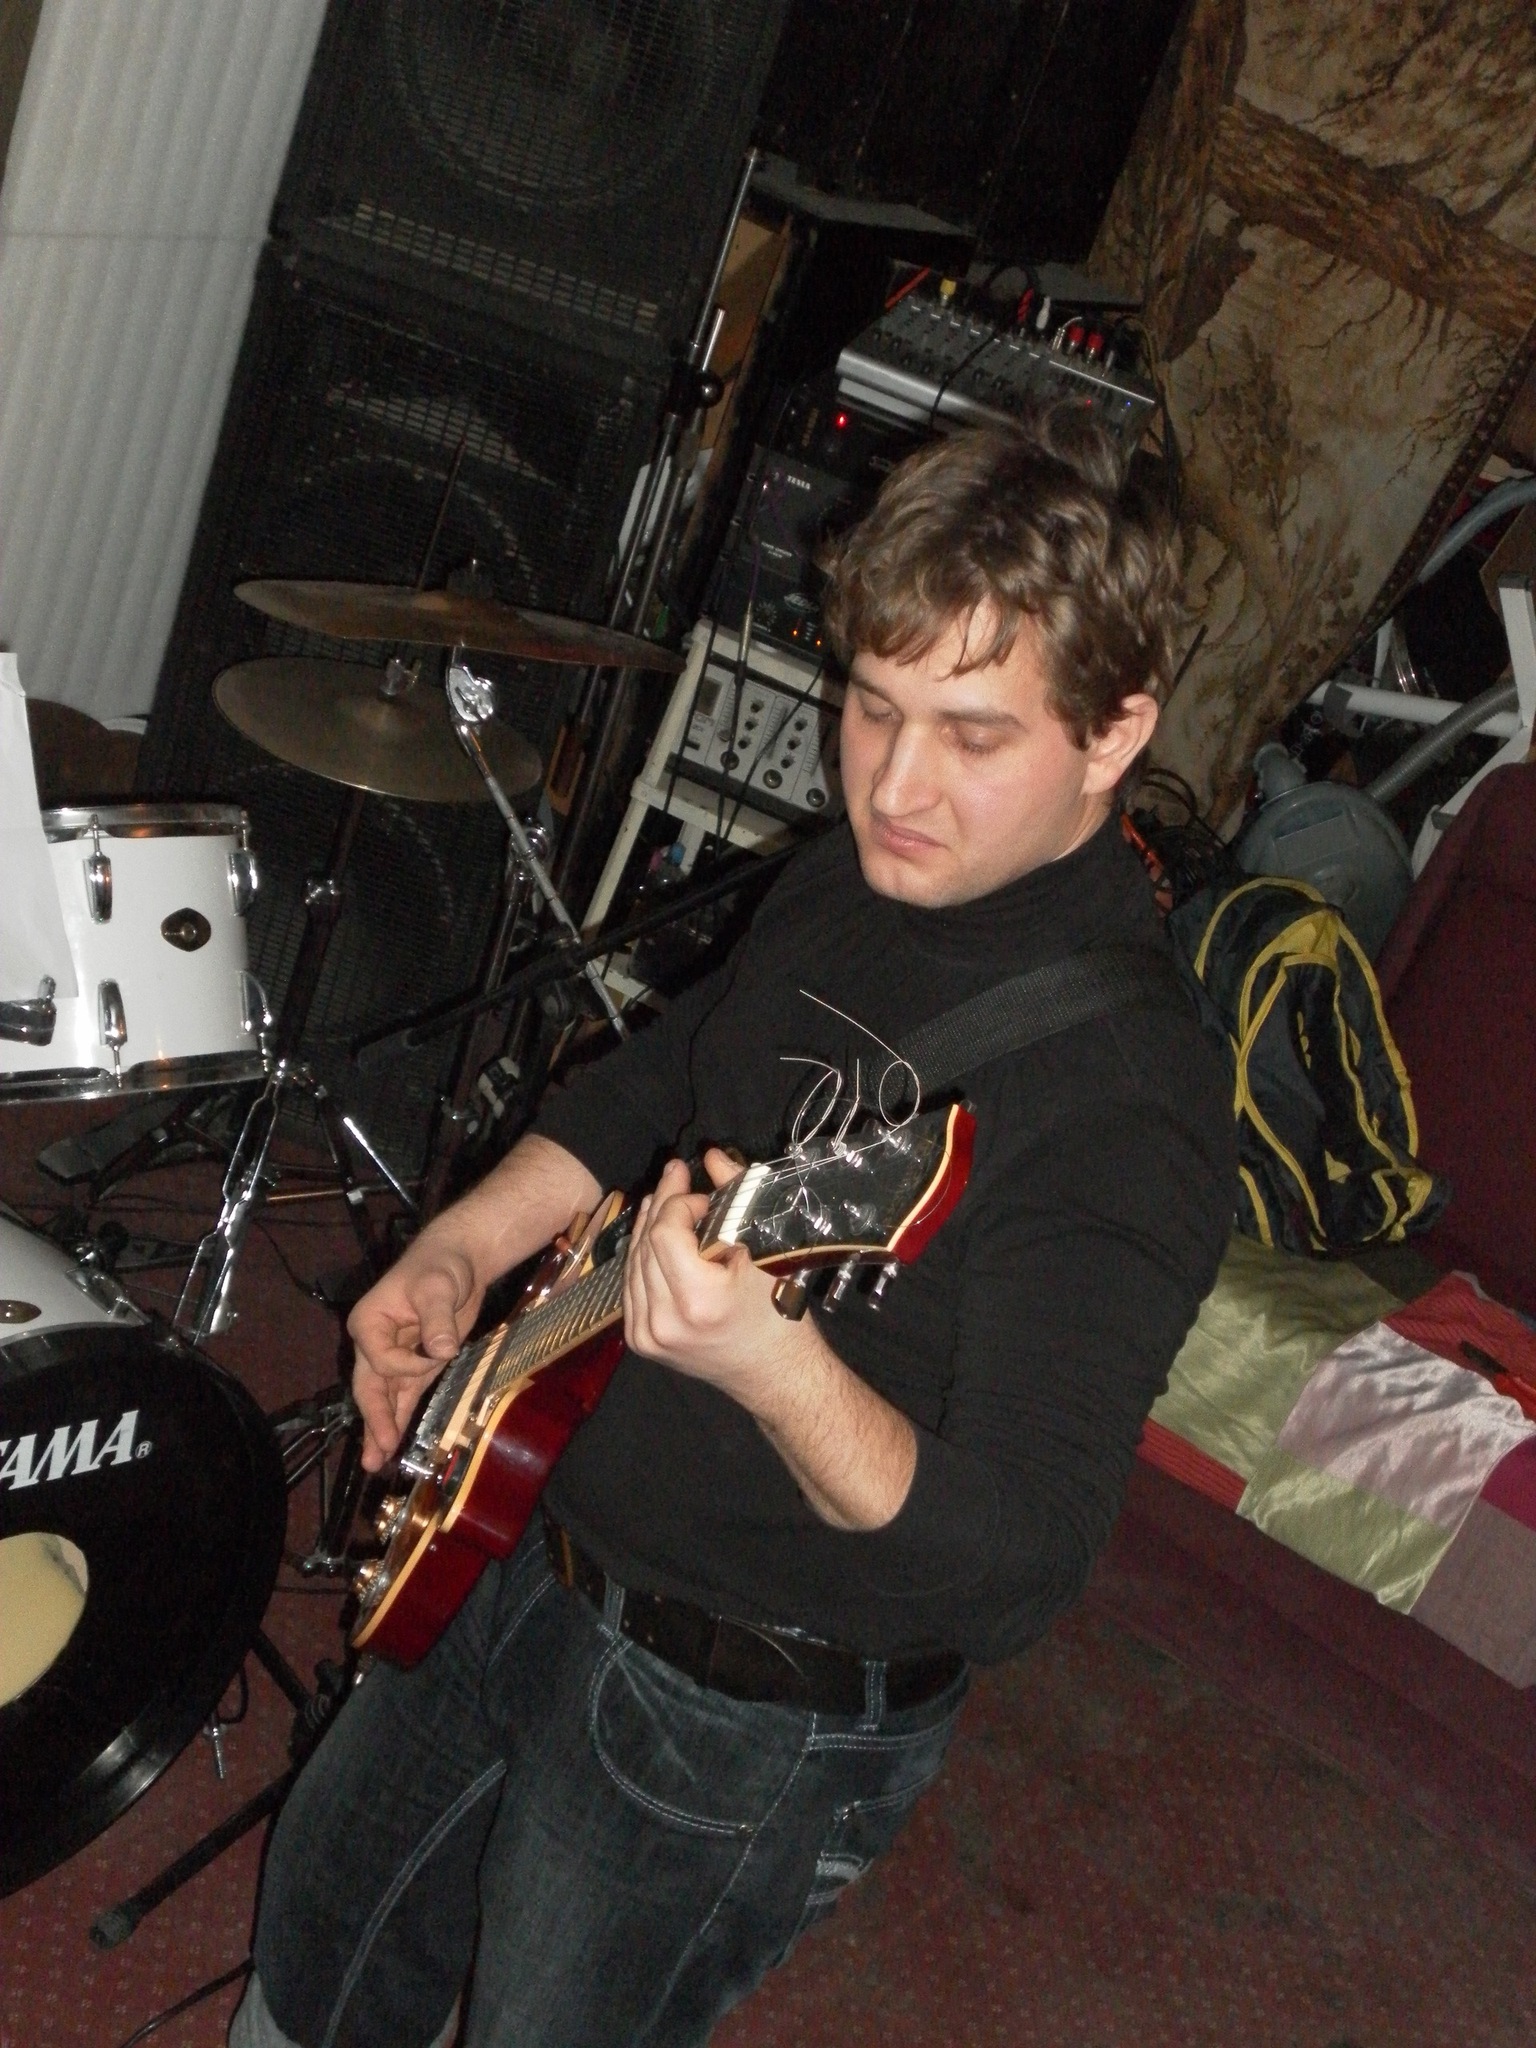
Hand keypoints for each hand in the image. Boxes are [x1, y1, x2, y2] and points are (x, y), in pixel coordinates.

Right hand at [348, 1239, 482, 1471]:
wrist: (460, 1258)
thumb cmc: (441, 1265)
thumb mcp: (438, 1287)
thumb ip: (436, 1320)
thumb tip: (440, 1350)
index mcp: (368, 1322)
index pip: (381, 1361)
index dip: (406, 1366)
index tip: (434, 1355)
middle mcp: (374, 1341)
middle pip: (371, 1387)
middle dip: (374, 1421)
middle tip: (375, 1457)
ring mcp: (395, 1353)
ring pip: (385, 1397)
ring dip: (381, 1427)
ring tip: (375, 1462)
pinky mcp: (417, 1361)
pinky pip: (403, 1393)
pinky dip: (399, 1415)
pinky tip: (391, 1441)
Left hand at [623, 1146, 916, 1529]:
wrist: (775, 1375)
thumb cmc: (780, 1315)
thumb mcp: (765, 1252)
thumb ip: (736, 1198)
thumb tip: (712, 1154)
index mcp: (697, 1302)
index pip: (665, 1231)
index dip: (679, 1202)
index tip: (703, 1194)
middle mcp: (663, 1322)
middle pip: (645, 1243)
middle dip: (662, 1205)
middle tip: (677, 1176)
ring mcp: (646, 1335)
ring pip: (632, 1261)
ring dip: (649, 1227)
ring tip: (668, 1201)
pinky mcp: (640, 1341)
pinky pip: (631, 1284)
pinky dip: (642, 1256)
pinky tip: (657, 1236)